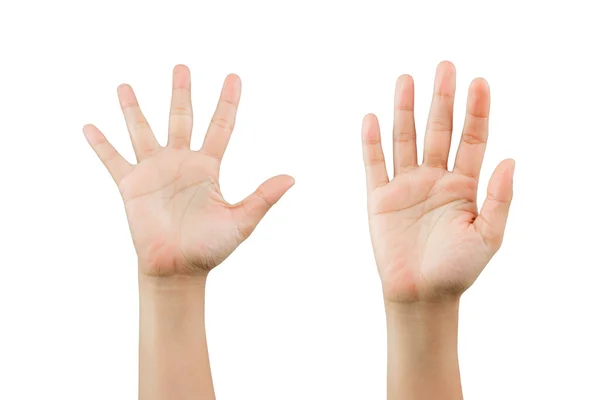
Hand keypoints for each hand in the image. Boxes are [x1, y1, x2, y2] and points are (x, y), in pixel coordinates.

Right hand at [84, 65, 293, 276]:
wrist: (179, 269)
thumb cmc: (211, 248)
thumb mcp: (241, 221)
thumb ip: (263, 198)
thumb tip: (291, 178)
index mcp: (207, 168)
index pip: (220, 126)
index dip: (227, 102)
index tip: (233, 77)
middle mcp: (180, 163)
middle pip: (181, 118)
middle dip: (180, 92)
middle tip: (181, 67)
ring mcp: (154, 172)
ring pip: (142, 131)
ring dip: (133, 109)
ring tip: (125, 85)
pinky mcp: (131, 187)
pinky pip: (113, 160)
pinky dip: (101, 145)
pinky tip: (89, 127)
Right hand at [362, 61, 513, 302]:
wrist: (421, 294)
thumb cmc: (458, 269)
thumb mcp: (488, 235)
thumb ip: (498, 198)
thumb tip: (510, 160)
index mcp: (463, 185)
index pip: (472, 139)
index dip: (477, 111)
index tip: (479, 82)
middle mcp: (435, 178)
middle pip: (438, 130)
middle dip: (442, 99)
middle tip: (445, 67)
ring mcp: (406, 186)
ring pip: (405, 139)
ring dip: (405, 110)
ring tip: (407, 79)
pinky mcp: (380, 198)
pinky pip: (374, 164)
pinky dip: (371, 142)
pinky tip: (372, 118)